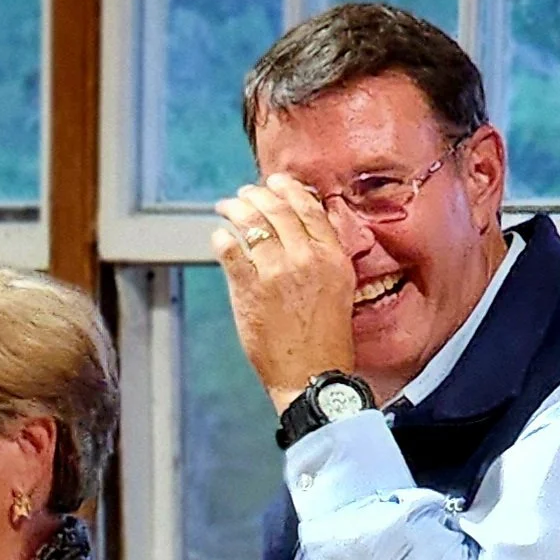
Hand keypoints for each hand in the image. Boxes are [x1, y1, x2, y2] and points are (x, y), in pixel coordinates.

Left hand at [212, 172, 358, 411]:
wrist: (312, 375)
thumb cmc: (327, 340)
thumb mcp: (339, 289)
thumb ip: (324, 257)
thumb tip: (304, 231)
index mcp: (332, 256)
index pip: (308, 207)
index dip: (288, 189)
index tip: (275, 183)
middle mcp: (306, 258)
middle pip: (277, 209)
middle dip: (257, 195)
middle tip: (245, 194)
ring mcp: (276, 272)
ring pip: (252, 222)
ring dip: (235, 209)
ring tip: (227, 207)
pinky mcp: (249, 290)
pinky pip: (230, 250)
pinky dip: (222, 238)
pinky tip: (219, 236)